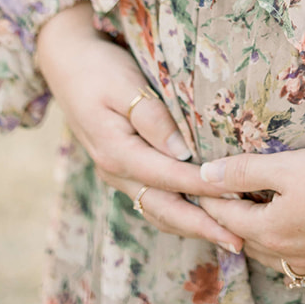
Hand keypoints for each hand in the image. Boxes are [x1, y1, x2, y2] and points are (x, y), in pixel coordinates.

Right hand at [36, 2, 240, 252]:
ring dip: (192, 225)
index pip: (170, 178)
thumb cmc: (99, 69)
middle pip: (164, 208)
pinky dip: (178, 211)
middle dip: (202, 226)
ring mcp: (118, 173)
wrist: (66, 63)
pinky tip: (200, 214)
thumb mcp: (125, 86)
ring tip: (226, 235)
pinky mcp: (123, 167)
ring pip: (158, 210)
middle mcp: (117, 171)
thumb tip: (183, 153)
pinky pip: (153, 199)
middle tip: (238, 240)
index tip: (236, 197)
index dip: (205, 189)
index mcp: (117, 152)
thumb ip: (153, 119)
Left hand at [198, 126, 304, 285]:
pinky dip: (293, 258)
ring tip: (256, 226)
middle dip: (232, 222)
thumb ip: (245, 170)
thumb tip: (203, 176)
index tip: (198, 185)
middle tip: (222, 206)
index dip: (212, 196)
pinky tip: (299, 250)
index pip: (228, 213)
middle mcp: (288, 256)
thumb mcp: (289, 165)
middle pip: (248, 240)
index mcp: (270, 229)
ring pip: (276, 259)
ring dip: (261, 242)